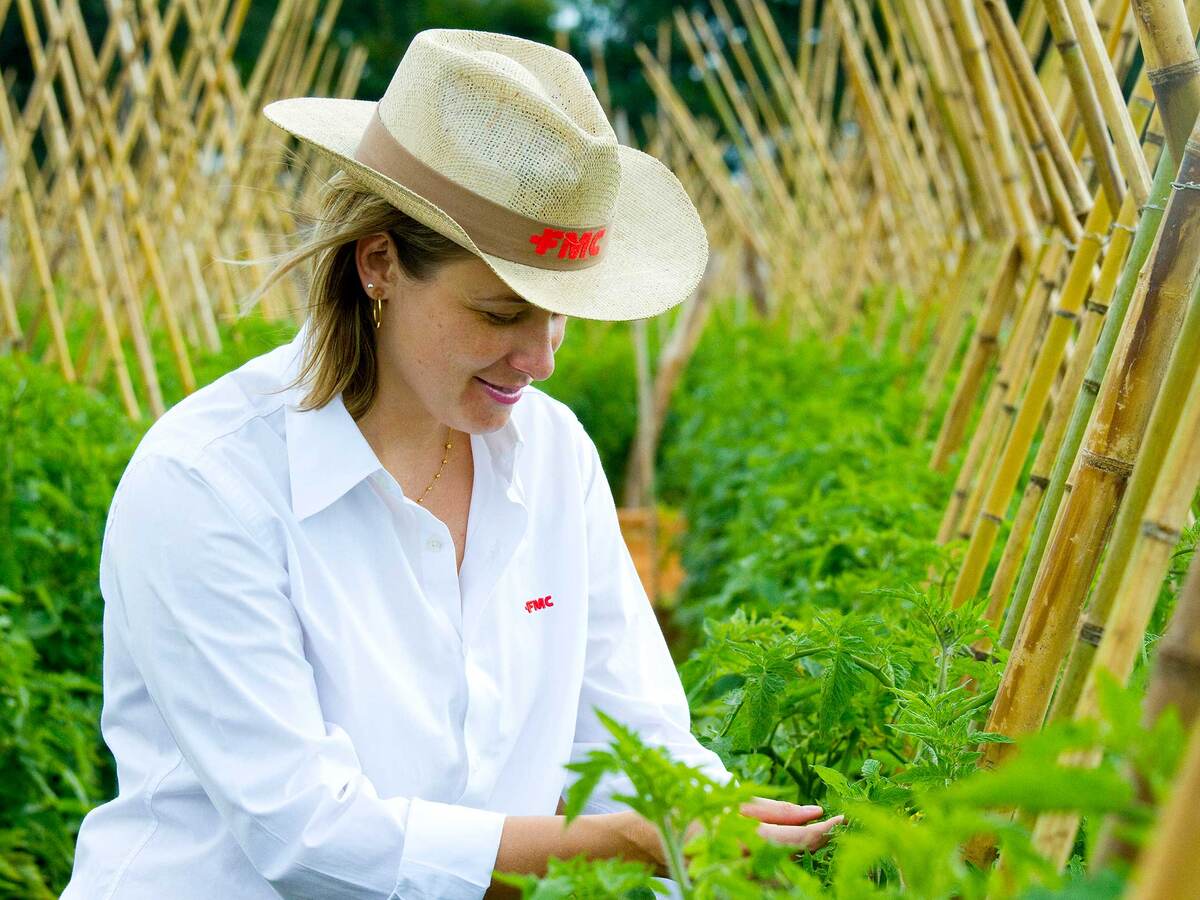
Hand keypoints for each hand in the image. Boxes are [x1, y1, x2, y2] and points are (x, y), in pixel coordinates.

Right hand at [619, 797, 844, 877]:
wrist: (655, 838)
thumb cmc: (695, 809)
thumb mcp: (736, 802)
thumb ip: (777, 810)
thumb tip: (815, 812)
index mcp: (746, 838)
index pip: (799, 840)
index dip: (826, 832)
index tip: (845, 819)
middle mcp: (747, 865)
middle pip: (797, 860)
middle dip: (819, 843)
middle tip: (835, 826)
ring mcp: (741, 880)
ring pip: (787, 872)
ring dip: (802, 854)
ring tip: (815, 835)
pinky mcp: (736, 887)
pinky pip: (771, 879)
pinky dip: (783, 863)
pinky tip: (788, 849)